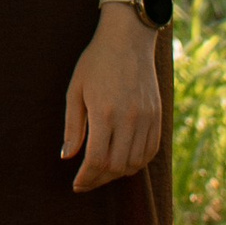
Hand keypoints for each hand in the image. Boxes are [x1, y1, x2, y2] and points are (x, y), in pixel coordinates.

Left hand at [61, 8, 164, 190]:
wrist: (128, 39)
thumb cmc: (96, 63)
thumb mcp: (76, 91)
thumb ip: (73, 127)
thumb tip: (67, 157)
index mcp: (104, 112)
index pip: (97, 160)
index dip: (87, 178)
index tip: (77, 184)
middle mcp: (129, 118)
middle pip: (117, 166)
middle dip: (100, 180)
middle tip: (87, 181)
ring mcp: (147, 118)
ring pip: (136, 162)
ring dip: (118, 174)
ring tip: (103, 172)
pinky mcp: (158, 116)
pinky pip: (151, 151)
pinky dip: (137, 163)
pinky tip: (123, 161)